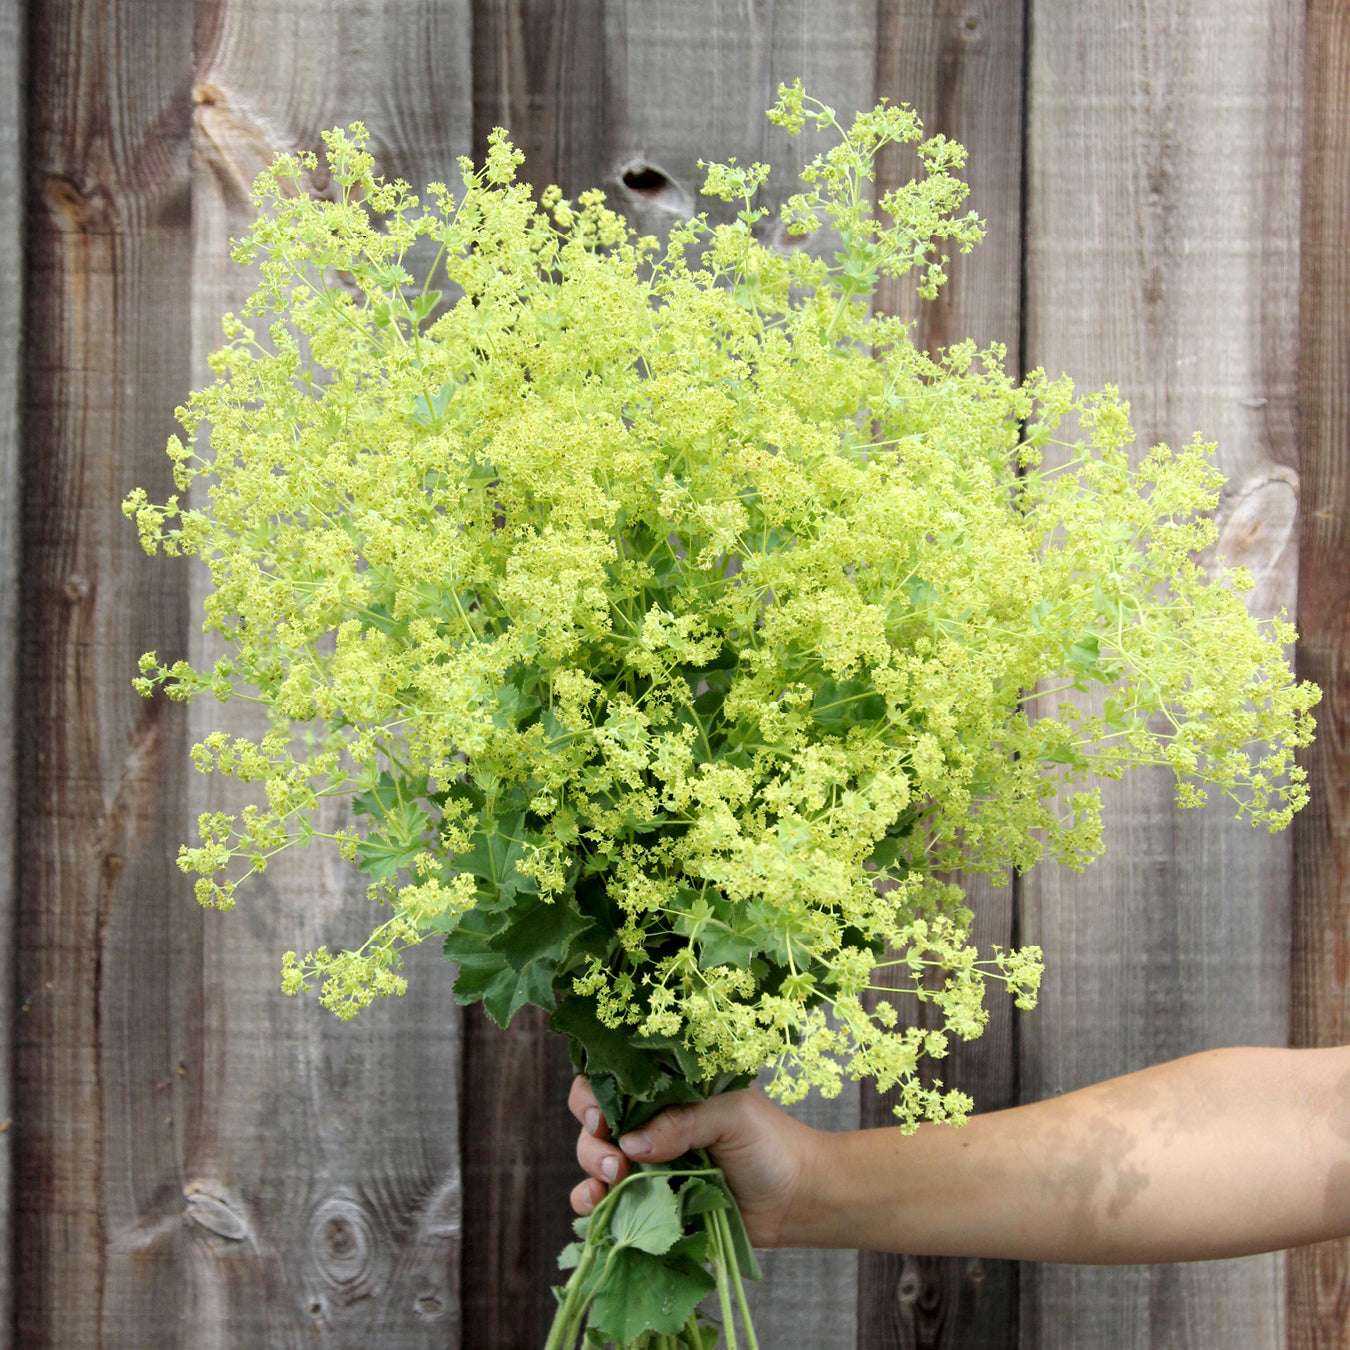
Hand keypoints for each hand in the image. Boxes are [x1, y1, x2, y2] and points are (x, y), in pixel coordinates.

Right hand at [567, 1075, 821, 1247]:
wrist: (798, 1199)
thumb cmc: (771, 1143)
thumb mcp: (732, 1115)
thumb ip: (683, 1122)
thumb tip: (630, 1142)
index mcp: (667, 1092)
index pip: (613, 1083)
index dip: (594, 1095)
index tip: (601, 1117)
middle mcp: (650, 1126)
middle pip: (595, 1125)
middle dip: (594, 1142)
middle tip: (617, 1162)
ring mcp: (648, 1167)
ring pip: (594, 1163)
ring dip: (591, 1173)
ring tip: (613, 1183)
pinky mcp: (652, 1206)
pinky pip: (607, 1206)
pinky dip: (592, 1206)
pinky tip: (598, 1208)